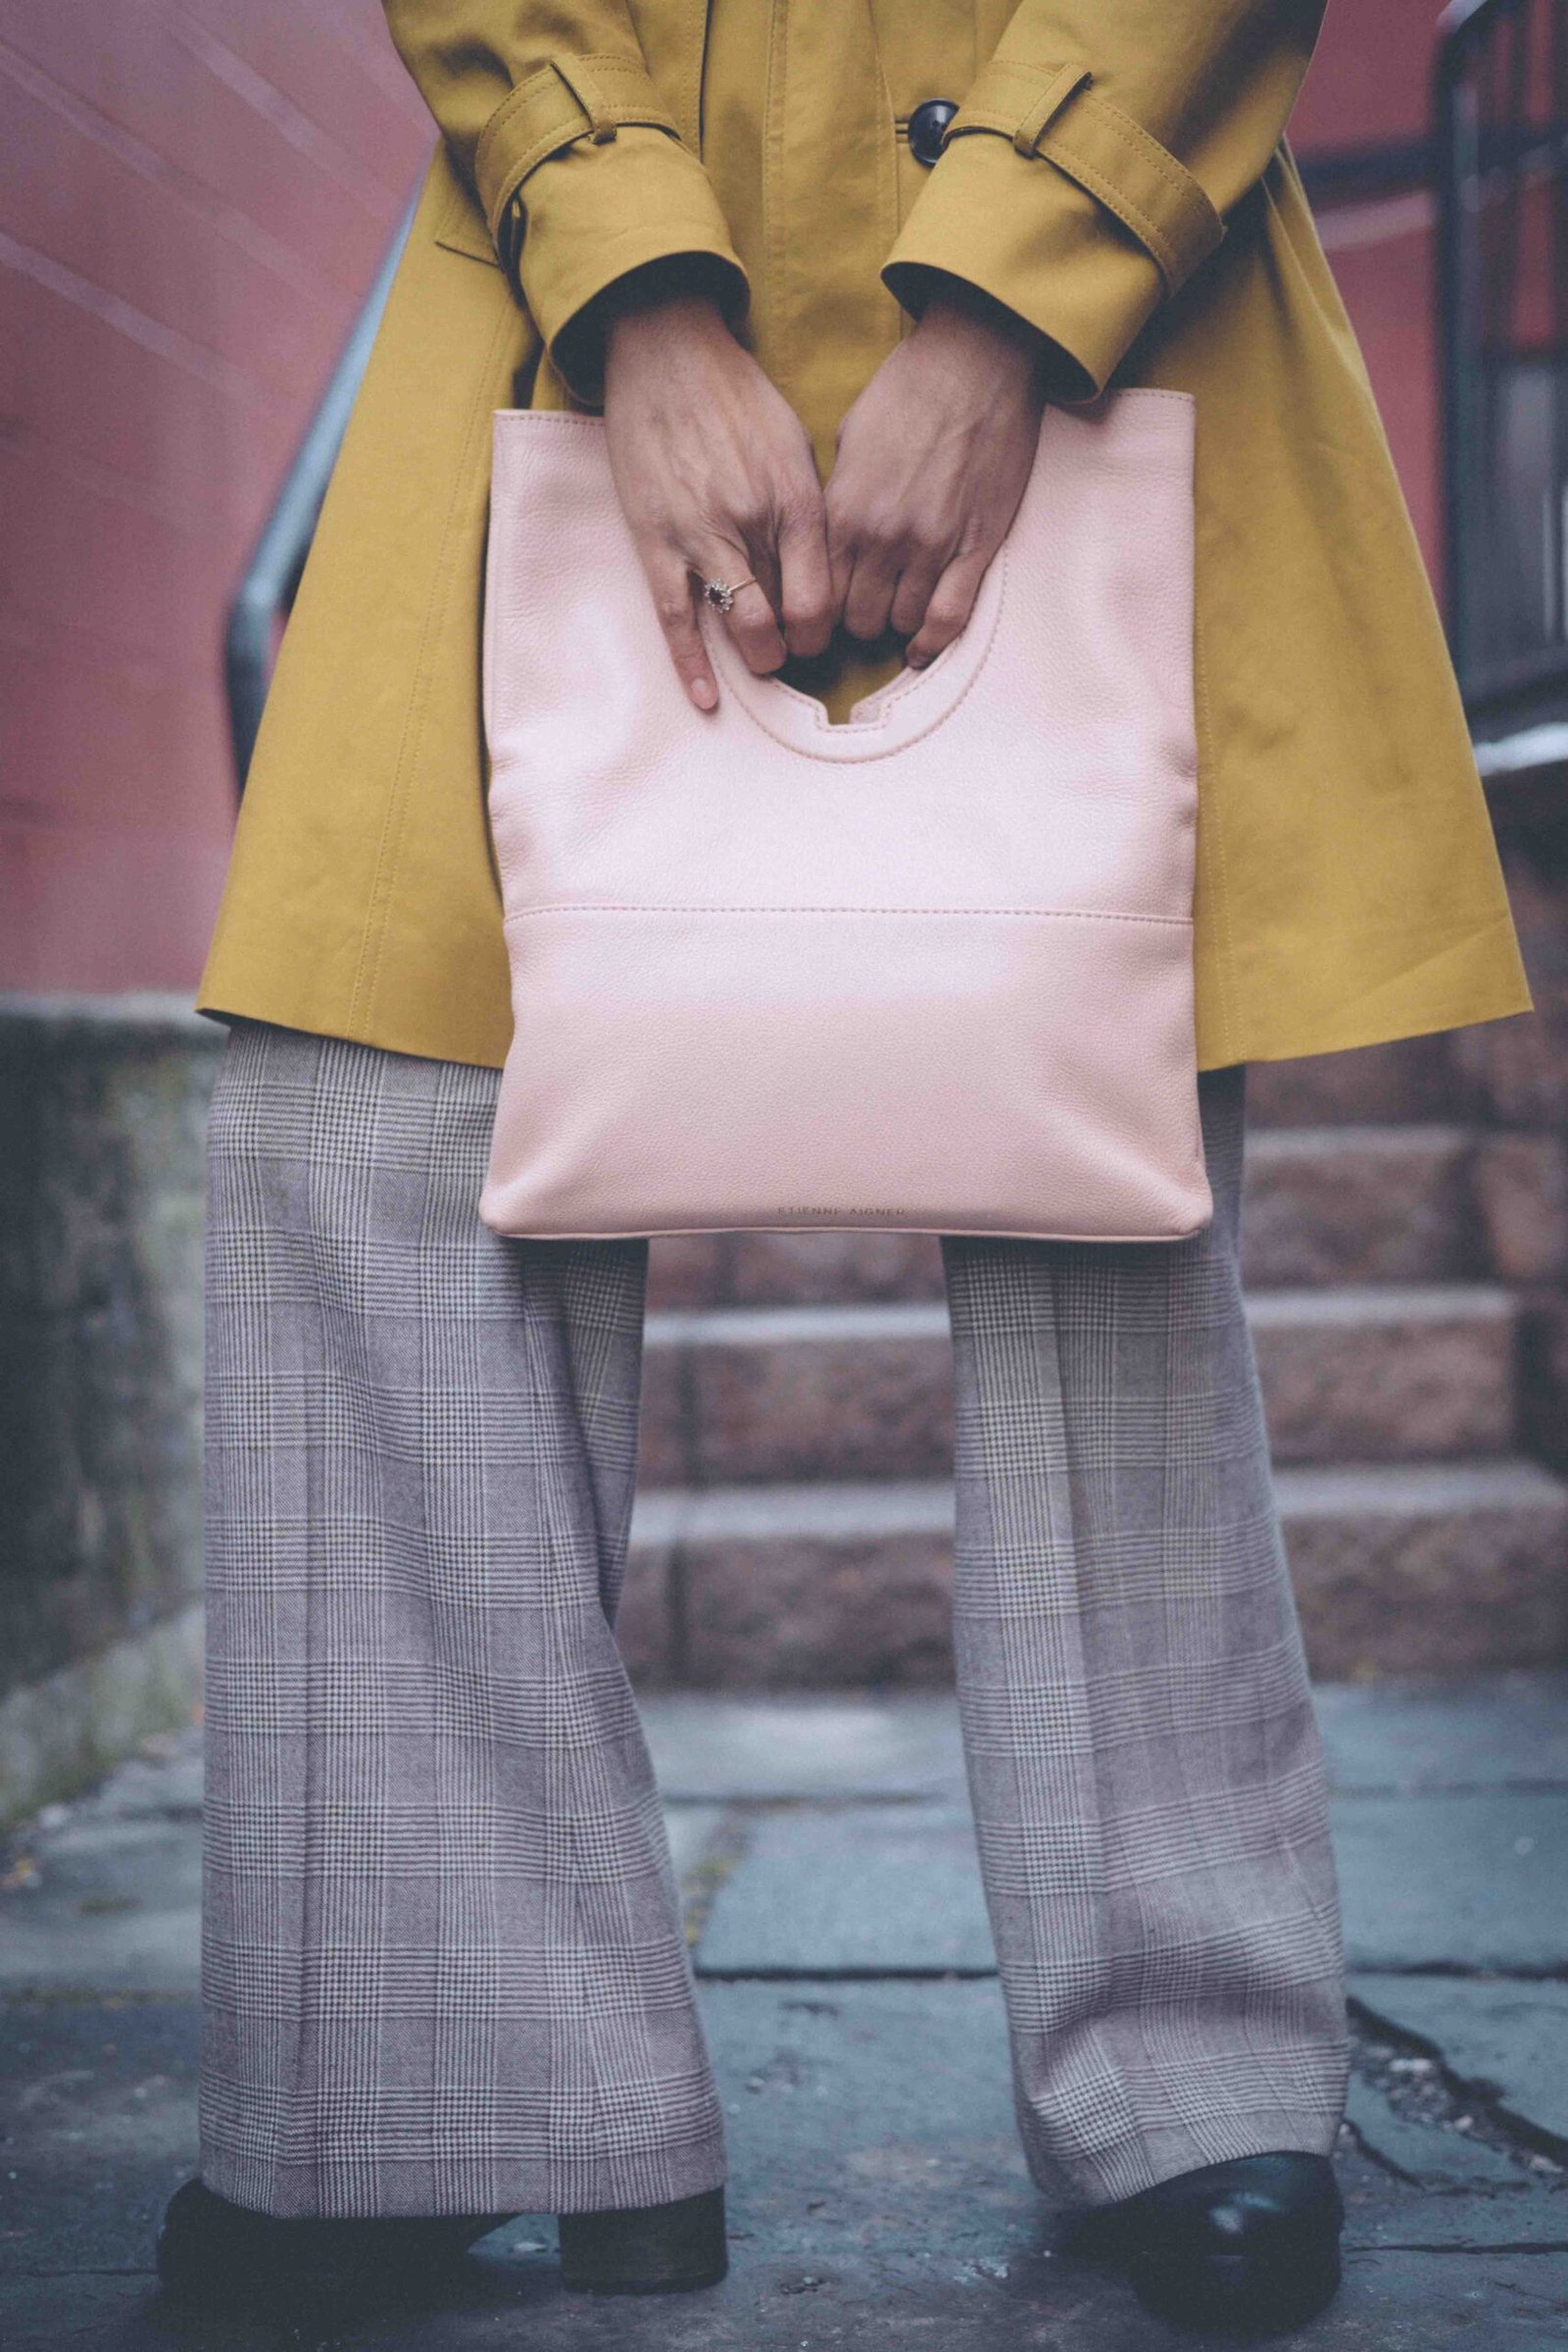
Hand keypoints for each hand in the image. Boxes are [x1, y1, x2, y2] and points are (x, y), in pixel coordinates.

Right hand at [601, 273, 833, 708]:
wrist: (665, 351)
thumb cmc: (735, 394)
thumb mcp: (795, 443)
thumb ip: (810, 507)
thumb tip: (827, 562)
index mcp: (797, 499)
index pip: (827, 594)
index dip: (827, 628)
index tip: (820, 633)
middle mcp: (755, 523)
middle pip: (789, 619)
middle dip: (795, 648)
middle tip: (791, 650)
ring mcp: (703, 535)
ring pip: (741, 625)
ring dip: (756, 657)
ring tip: (760, 661)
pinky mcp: (656, 541)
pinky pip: (677, 619)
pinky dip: (692, 666)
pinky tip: (707, 700)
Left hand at [825, 279, 1047, 666]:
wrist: (976, 362)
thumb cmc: (910, 390)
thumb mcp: (851, 441)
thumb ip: (839, 500)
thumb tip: (832, 541)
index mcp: (844, 512)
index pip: (818, 593)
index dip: (819, 609)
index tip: (825, 610)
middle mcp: (883, 538)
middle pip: (858, 620)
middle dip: (858, 620)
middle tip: (867, 609)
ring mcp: (932, 547)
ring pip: (903, 623)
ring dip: (899, 623)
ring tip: (899, 609)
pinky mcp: (977, 546)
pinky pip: (949, 617)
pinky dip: (934, 641)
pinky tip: (923, 647)